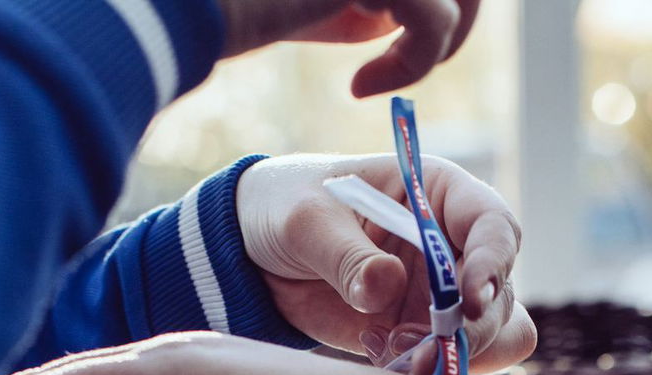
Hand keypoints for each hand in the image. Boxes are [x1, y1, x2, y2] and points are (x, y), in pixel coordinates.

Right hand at [218, 0, 480, 96]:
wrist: (195, 4)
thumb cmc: (251, 2)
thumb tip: (429, 15)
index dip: (450, 1)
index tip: (400, 42)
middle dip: (457, 21)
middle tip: (411, 64)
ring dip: (436, 44)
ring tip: (382, 76)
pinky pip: (433, 22)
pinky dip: (408, 68)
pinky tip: (359, 87)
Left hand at [238, 153, 532, 374]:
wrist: (257, 252)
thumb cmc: (289, 207)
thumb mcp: (307, 221)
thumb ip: (346, 255)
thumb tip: (387, 285)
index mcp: (439, 196)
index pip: (494, 227)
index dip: (493, 263)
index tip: (470, 301)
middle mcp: (455, 246)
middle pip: (500, 295)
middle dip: (470, 331)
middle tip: (422, 352)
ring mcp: (443, 295)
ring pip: (489, 337)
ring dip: (451, 358)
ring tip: (393, 354)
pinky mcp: (420, 334)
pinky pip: (450, 363)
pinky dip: (427, 373)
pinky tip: (378, 354)